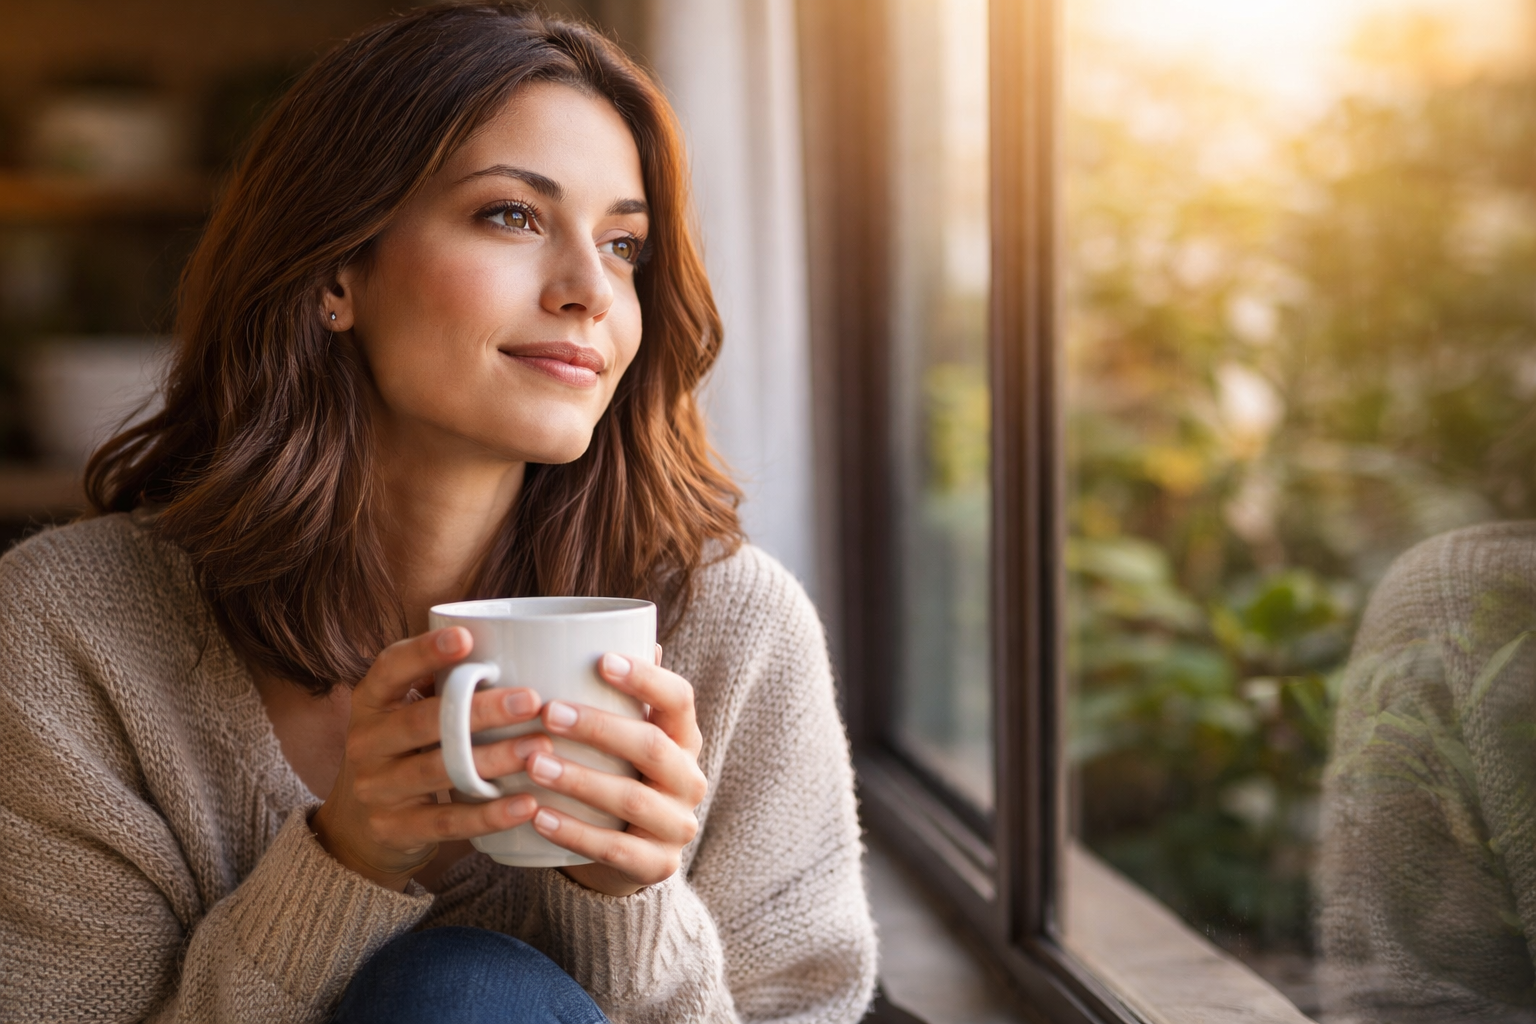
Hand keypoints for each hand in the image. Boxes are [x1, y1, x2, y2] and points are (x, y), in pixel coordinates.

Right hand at [311, 627, 552, 890]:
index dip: (424, 652)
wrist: (357, 826)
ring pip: (439, 770)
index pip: (390, 668)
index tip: (465, 638)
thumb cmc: (405, 749)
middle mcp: (366, 741)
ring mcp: (375, 788)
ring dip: (495, 759)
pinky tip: (527, 804)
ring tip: (540, 748)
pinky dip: (488, 815)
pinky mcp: (393, 829)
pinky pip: (446, 821)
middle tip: (531, 700)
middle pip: (423, 721)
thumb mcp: (407, 711)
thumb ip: (444, 686)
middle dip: (481, 710)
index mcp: (371, 700)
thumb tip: (515, 649)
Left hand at [525, 651, 707, 896]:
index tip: (601, 660)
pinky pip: (615, 849)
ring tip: (534, 763)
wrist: (626, 853)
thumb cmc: (616, 775)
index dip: (646, 679)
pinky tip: (536, 815)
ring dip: (580, 780)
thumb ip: (617, 693)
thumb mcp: (620, 735)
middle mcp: (690, 779)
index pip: (679, 699)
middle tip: (548, 712)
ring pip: (633, 800)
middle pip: (653, 747)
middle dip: (599, 728)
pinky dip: (573, 833)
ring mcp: (678, 825)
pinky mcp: (657, 865)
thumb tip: (621, 629)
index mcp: (684, 737)